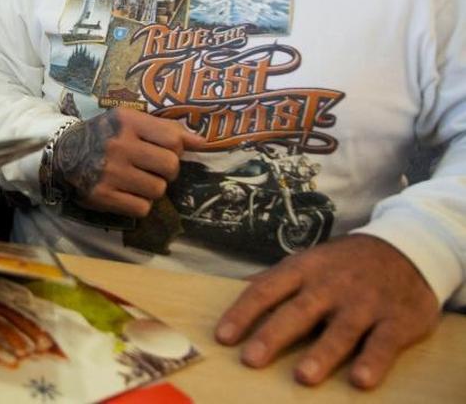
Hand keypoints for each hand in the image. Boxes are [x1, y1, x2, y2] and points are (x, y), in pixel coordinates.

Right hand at [53, 107, 203, 217]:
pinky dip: (139, 204)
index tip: (164, 151)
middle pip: (170, 166)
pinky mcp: (103, 195)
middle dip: (166, 171)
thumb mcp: (130, 122)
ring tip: (137, 181)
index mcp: (127, 122)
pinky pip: (142, 208)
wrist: (63, 153)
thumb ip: (166, 130)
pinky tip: (127, 194)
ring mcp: (110, 171)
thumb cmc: (104, 136)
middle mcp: (119, 145)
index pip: (173, 140)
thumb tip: (203, 142)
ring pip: (158, 190)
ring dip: (152, 189)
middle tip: (152, 169)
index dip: (176, 149)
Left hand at [215, 234, 440, 388]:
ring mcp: (365, 303)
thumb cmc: (345, 263)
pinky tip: (360, 380)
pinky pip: (384, 343)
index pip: (266, 290)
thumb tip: (234, 289)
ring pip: (341, 330)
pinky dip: (374, 361)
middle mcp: (331, 286)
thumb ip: (275, 280)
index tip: (223, 337)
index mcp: (303, 270)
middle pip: (298, 312)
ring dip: (322, 354)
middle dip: (273, 336)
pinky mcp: (397, 320)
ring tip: (303, 376)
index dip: (243, 313)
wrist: (406, 249)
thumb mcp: (308, 261)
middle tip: (251, 360)